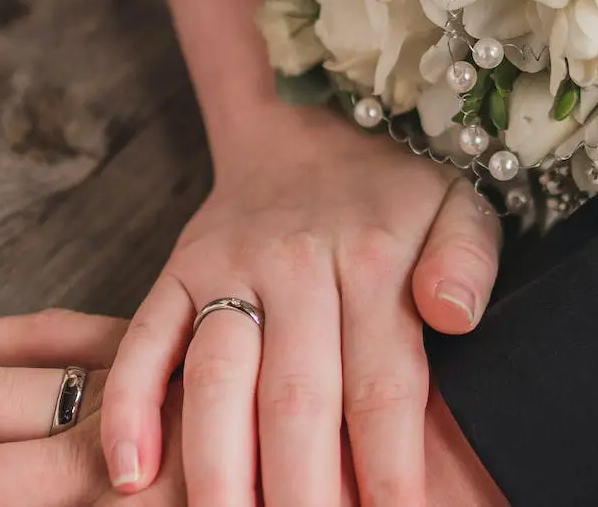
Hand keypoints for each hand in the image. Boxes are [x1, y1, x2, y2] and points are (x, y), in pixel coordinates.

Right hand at [101, 107, 503, 505]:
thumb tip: (453, 316)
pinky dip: (130, 406)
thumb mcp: (459, 205)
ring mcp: (227, 267)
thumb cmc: (395, 189)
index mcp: (373, 259)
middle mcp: (295, 264)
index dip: (392, 471)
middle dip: (303, 493)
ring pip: (216, 379)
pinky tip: (131, 475)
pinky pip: (143, 340)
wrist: (307, 128)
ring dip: (218, 468)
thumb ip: (468, 260)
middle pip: (295, 399)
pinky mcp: (177, 270)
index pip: (383, 387)